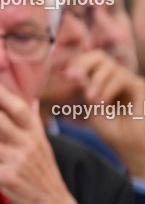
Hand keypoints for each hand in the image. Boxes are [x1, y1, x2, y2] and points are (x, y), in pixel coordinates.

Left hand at [66, 50, 144, 175]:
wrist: (132, 147)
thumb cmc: (113, 132)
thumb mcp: (92, 109)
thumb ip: (85, 90)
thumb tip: (73, 72)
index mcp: (103, 82)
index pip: (89, 62)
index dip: (76, 64)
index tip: (66, 74)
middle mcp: (117, 78)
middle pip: (99, 56)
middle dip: (83, 63)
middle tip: (72, 76)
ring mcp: (130, 81)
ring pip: (110, 66)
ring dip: (96, 81)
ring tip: (90, 99)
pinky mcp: (141, 87)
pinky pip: (122, 78)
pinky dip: (108, 88)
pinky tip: (102, 102)